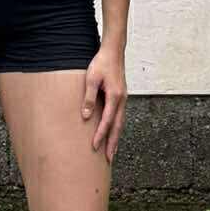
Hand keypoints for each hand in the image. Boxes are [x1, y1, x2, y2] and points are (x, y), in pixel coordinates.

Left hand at [81, 43, 126, 162]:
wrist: (114, 51)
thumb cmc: (101, 63)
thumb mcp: (90, 79)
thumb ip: (88, 98)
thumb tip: (86, 117)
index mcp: (115, 97)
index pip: (107, 121)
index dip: (101, 135)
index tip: (94, 147)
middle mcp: (122, 100)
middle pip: (118, 127)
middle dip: (113, 143)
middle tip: (109, 159)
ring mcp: (123, 99)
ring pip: (120, 123)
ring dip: (116, 137)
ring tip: (111, 151)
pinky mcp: (121, 97)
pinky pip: (119, 116)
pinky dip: (116, 127)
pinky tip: (112, 133)